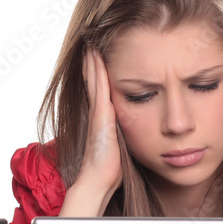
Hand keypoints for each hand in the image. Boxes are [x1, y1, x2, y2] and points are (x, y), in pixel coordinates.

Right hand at [75, 47, 122, 205]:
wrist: (98, 179)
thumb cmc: (109, 170)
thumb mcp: (118, 148)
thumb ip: (120, 139)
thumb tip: (133, 138)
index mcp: (101, 120)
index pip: (98, 92)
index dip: (96, 75)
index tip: (96, 60)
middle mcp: (97, 113)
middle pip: (93, 82)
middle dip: (91, 64)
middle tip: (89, 45)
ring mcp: (97, 112)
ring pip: (94, 80)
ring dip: (92, 62)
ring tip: (90, 44)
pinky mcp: (100, 114)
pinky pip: (99, 86)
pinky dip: (97, 70)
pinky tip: (96, 56)